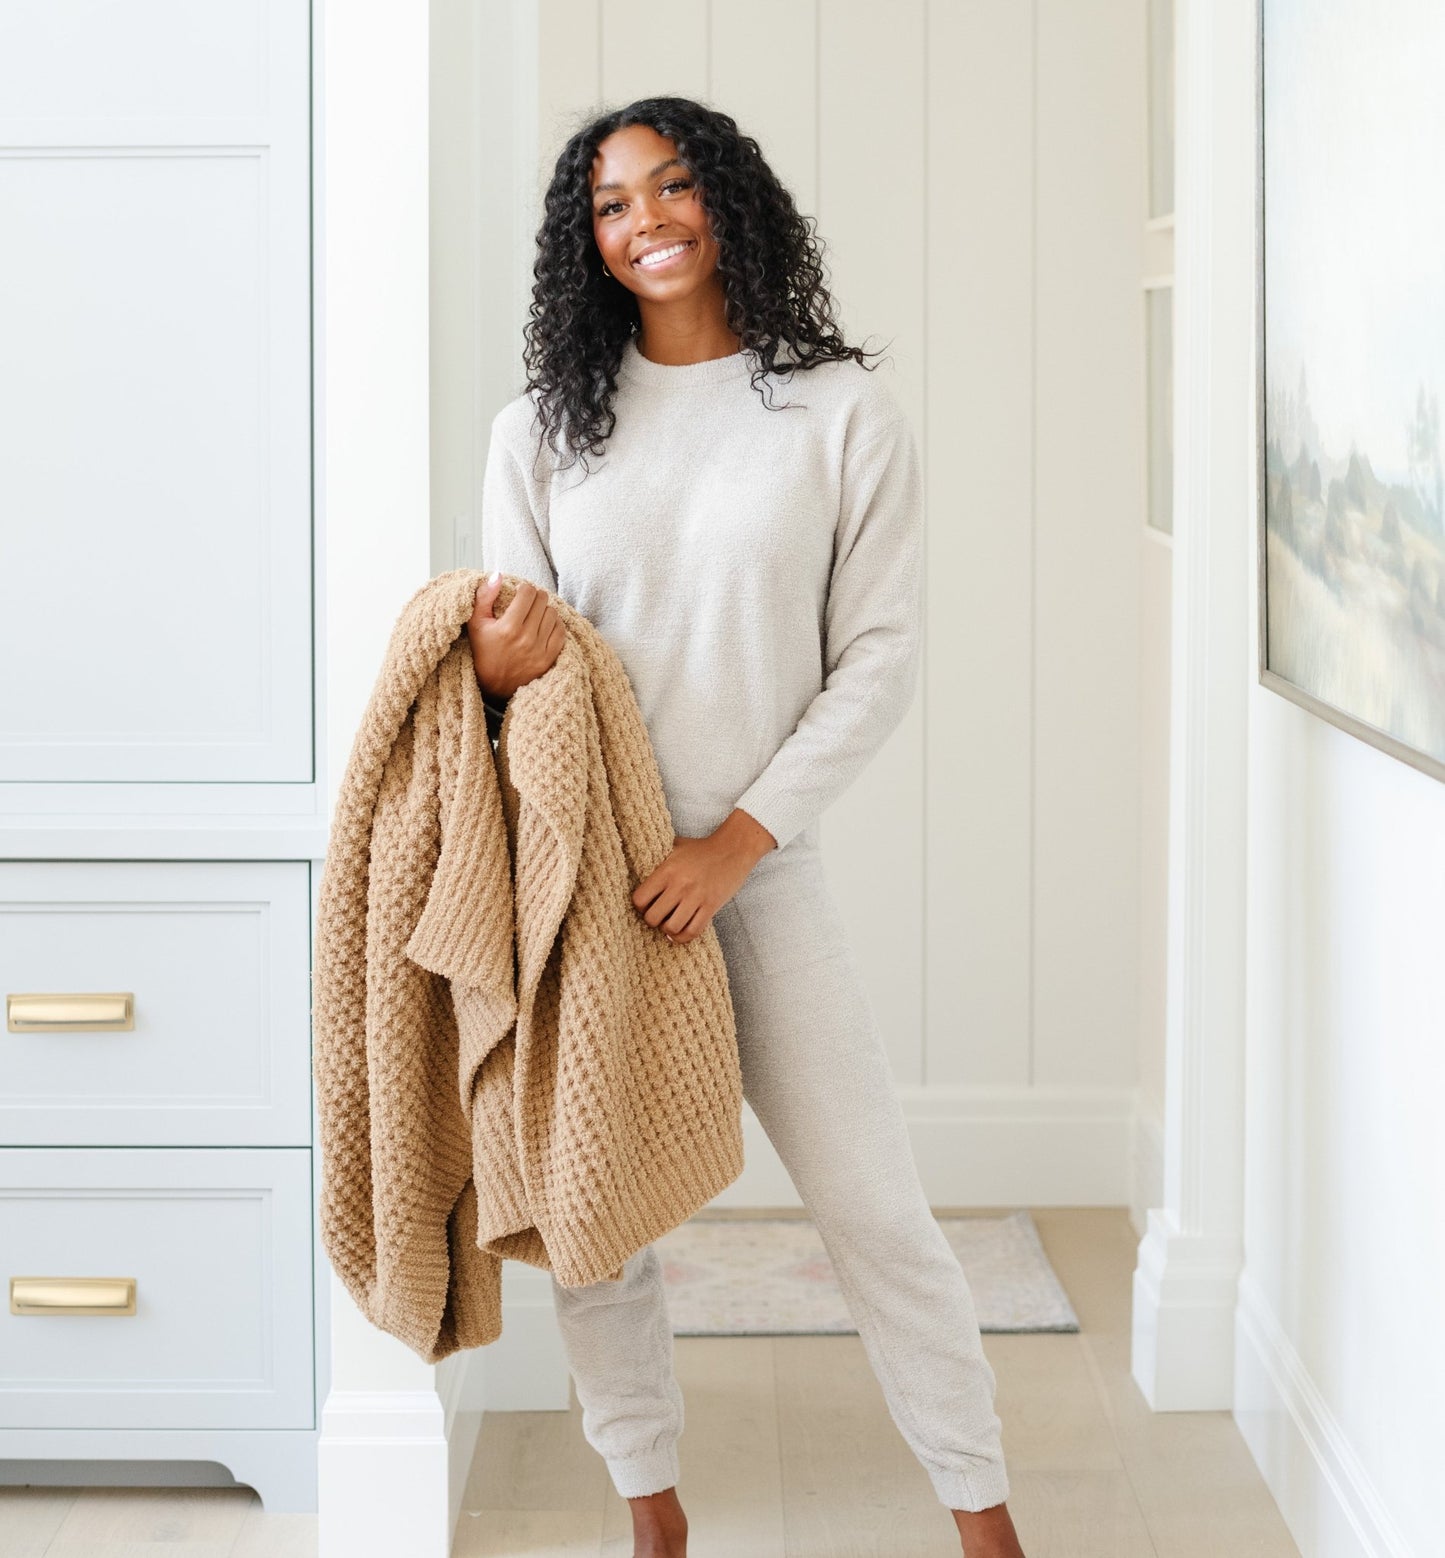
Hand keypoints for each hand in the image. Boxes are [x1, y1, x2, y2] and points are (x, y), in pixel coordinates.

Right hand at [467, 573, 565, 700]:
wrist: (494, 685)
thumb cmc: (483, 652)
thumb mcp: (476, 623)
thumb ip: (484, 596)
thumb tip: (498, 575)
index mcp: (508, 628)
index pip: (528, 593)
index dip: (524, 589)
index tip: (519, 593)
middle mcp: (526, 638)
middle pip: (542, 601)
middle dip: (535, 597)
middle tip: (528, 602)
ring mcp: (540, 650)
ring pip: (553, 614)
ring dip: (545, 610)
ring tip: (535, 614)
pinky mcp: (549, 658)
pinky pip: (561, 631)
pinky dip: (554, 625)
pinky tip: (544, 626)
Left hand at [632, 809, 776, 945]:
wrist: (733, 848)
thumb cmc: (702, 848)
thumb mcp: (675, 846)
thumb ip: (657, 856)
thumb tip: (638, 864)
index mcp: (667, 870)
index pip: (640, 899)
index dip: (640, 906)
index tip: (647, 904)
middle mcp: (679, 885)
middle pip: (653, 918)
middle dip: (653, 920)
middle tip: (659, 915)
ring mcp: (696, 897)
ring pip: (671, 928)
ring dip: (668, 930)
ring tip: (670, 923)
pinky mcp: (711, 906)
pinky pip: (692, 931)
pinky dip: (683, 937)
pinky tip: (681, 932)